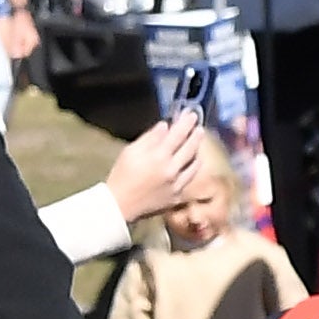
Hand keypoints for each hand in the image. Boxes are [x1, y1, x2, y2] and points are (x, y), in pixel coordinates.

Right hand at [108, 114, 208, 229]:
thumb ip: (150, 138)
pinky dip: (192, 167)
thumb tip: (165, 126)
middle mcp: (171, 170)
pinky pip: (190, 178)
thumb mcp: (131, 151)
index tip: (191, 114)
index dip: (186, 123)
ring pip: (195, 164)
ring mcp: (177, 184)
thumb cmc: (122, 175)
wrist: (120, 204)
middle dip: (196, 135)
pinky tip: (191, 162)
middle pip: (190, 148)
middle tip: (198, 126)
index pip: (178, 135)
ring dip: (197, 151)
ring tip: (196, 143)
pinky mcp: (178, 195)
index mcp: (158, 157)